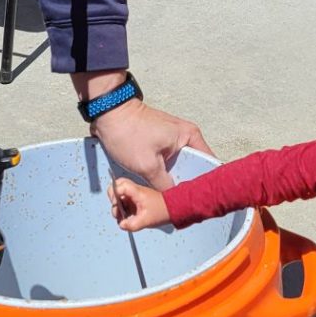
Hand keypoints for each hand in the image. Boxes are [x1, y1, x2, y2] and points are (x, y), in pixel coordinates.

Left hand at [90, 98, 210, 189]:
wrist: (107, 113)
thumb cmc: (127, 132)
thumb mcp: (147, 165)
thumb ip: (164, 185)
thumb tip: (172, 201)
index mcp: (190, 137)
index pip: (207, 165)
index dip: (203, 184)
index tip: (197, 201)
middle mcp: (185, 137)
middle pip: (193, 168)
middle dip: (186, 185)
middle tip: (179, 203)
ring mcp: (173, 140)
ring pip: (179, 167)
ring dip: (173, 180)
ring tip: (168, 197)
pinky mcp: (161, 143)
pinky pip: (168, 163)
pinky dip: (163, 174)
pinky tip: (158, 187)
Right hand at [109, 176, 169, 232]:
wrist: (173, 209)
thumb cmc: (161, 212)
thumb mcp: (145, 220)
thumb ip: (132, 224)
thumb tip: (121, 225)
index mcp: (136, 191)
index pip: (119, 186)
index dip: (114, 194)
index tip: (116, 205)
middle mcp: (134, 191)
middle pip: (117, 187)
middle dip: (113, 198)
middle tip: (117, 210)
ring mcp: (134, 195)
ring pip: (119, 195)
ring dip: (118, 206)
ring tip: (121, 217)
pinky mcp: (136, 200)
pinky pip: (125, 201)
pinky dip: (123, 208)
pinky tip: (126, 218)